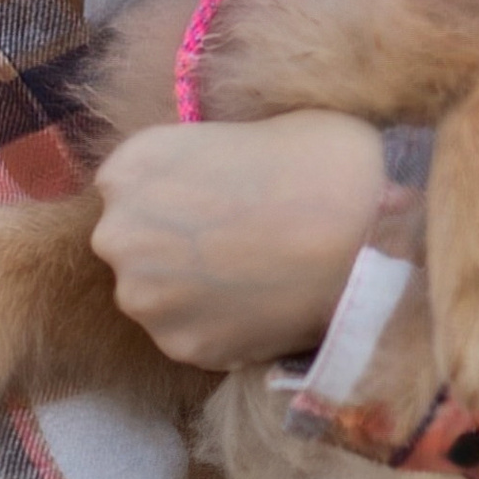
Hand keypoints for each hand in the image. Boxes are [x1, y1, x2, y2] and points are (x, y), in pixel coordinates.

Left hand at [92, 112, 387, 370]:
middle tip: (236, 245)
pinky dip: (221, 329)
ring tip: (254, 281)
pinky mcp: (180, 347)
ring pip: (159, 299)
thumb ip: (201, 162)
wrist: (361, 226)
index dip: (177, 199)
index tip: (215, 205)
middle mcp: (117, 234)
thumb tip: (212, 182)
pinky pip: (193, 338)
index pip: (132, 190)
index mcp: (127, 169)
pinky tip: (261, 308)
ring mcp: (144, 297)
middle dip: (176, 249)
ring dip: (194, 294)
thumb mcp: (239, 131)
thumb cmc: (316, 159)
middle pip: (136, 247)